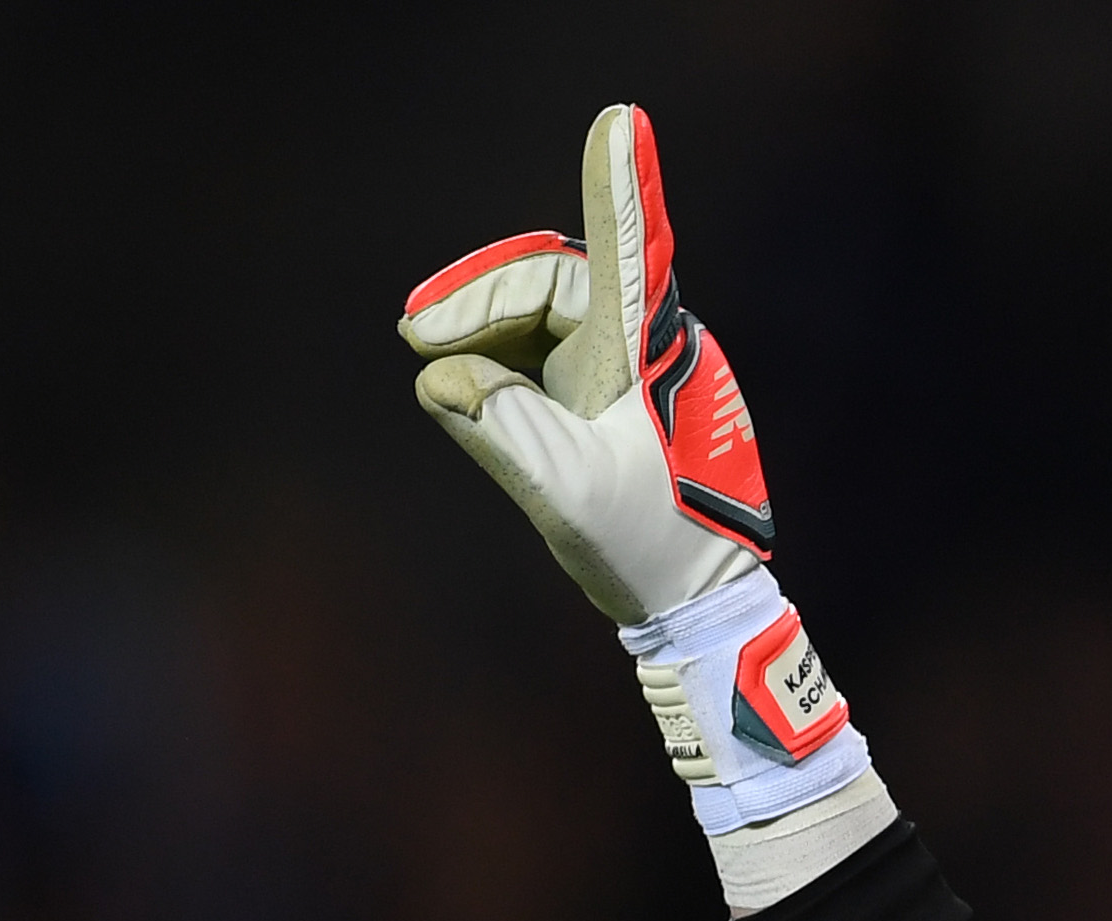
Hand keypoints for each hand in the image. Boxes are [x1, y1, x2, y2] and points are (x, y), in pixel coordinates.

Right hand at [397, 105, 772, 623]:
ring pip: (542, 314)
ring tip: (433, 361)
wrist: (696, 607)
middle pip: (553, 283)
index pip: (632, 254)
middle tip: (415, 330)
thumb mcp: (566, 495)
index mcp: (651, 359)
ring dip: (481, 328)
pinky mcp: (613, 396)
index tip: (621, 123)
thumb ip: (501, 429)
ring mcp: (629, 371)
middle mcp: (648, 349)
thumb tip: (443, 374)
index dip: (620, 185)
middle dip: (480, 298)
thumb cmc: (650, 550)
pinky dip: (498, 359)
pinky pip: (546, 351)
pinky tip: (463, 385)